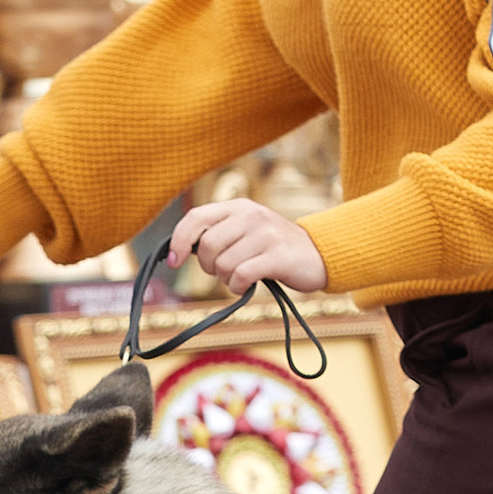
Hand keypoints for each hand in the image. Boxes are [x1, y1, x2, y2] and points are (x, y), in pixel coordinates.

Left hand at [169, 198, 327, 295]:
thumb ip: (218, 233)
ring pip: (224, 264)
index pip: (196, 217)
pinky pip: (242, 276)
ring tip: (240, 278)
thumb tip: (182, 249)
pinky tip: (247, 286)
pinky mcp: (277, 256)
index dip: (179, 240)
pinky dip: (238, 287)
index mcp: (238, 206)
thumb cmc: (273, 247)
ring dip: (226, 280)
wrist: (318, 254)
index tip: (174, 260)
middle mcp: (251, 215)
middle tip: (223, 272)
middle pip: (208, 246)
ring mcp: (265, 235)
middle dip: (209, 267)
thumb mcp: (246, 230)